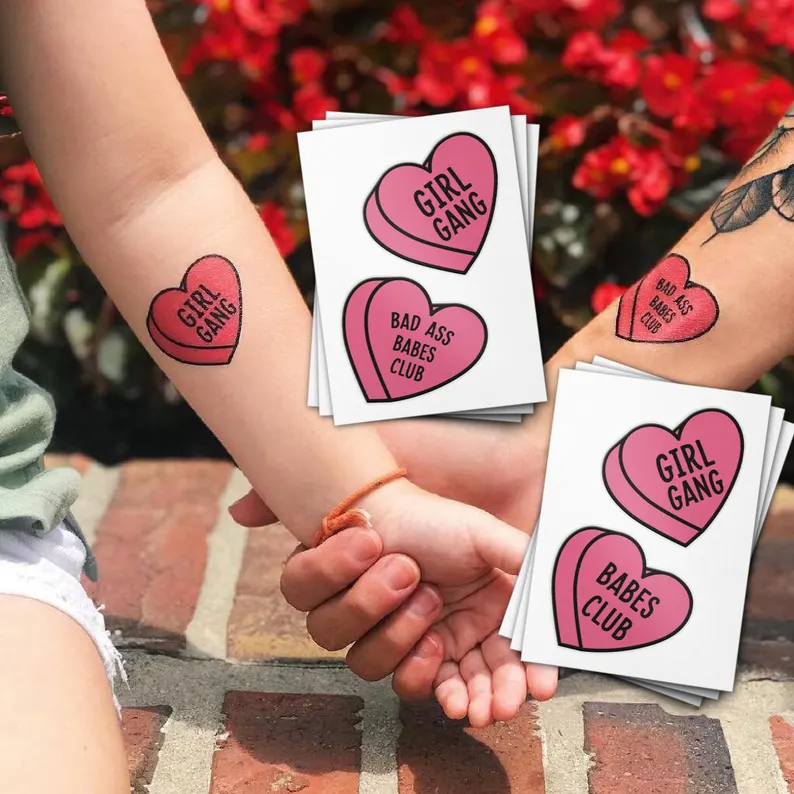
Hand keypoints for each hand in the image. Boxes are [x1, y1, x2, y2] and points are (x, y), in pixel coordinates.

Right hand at [231, 416, 557, 723]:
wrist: (515, 473)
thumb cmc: (443, 474)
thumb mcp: (376, 471)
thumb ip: (310, 487)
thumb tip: (238, 510)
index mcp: (355, 568)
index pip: (311, 595)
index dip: (331, 575)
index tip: (373, 541)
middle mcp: (383, 603)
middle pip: (349, 645)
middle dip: (377, 616)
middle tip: (416, 580)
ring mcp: (427, 626)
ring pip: (395, 673)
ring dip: (415, 665)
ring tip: (440, 643)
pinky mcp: (475, 640)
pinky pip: (457, 684)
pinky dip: (467, 690)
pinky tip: (478, 691)